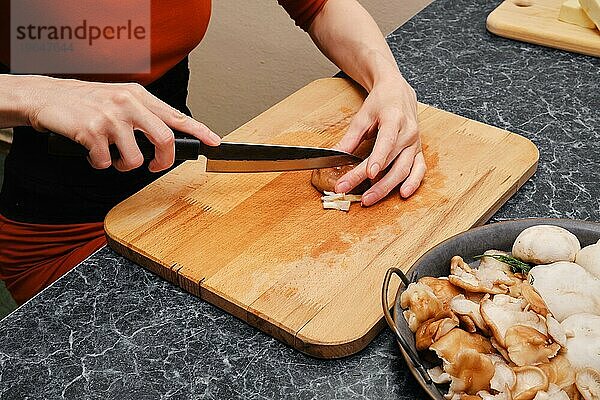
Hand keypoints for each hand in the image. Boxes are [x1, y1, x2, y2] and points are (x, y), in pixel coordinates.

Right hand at [25, 76, 220, 171]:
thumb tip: (166, 137)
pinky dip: (99, 164)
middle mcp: (128, 103)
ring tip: (113, 157)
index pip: (177, 116)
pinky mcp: (92, 131)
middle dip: (163, 162)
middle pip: (164, 140)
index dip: (199, 131)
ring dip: (124, 166)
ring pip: (135, 159)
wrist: (44, 96)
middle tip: (155, 167)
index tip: (214, 142)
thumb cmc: (83, 101)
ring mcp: (111, 117)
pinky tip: (92, 152)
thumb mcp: (119, 98)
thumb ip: (143, 114)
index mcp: (139, 96)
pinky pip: (105, 163)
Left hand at [334, 74, 425, 205]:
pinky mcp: (419, 150)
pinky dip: (412, 183)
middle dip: (373, 181)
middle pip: (392, 161)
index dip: (378, 159)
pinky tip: (402, 194)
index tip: (368, 174)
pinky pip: (419, 169)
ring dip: (387, 187)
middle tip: (353, 192)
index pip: (387, 142)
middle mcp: (409, 132)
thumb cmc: (381, 102)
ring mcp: (416, 143)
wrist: (398, 92)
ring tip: (369, 199)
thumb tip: (334, 155)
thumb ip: (350, 138)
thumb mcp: (362, 116)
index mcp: (394, 119)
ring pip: (404, 170)